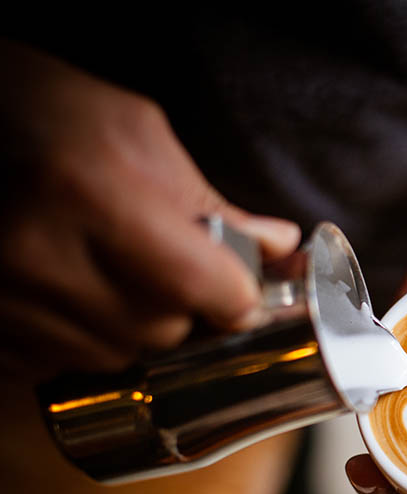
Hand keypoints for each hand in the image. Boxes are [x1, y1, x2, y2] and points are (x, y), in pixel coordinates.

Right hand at [0, 42, 299, 379]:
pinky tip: (71, 291)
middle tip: (169, 267)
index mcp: (89, 193)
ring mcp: (3, 302)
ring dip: (133, 328)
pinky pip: (63, 367)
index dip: (235, 296)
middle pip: (163, 331)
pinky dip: (83, 339)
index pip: (199, 286)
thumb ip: (208, 199)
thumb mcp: (132, 132)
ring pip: (117, 356)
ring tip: (111, 272)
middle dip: (185, 308)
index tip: (241, 289)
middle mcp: (38, 256)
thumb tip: (276, 246)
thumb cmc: (34, 110)